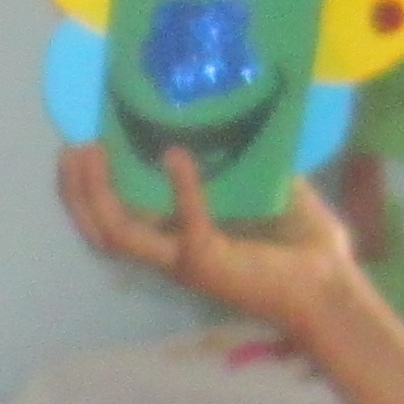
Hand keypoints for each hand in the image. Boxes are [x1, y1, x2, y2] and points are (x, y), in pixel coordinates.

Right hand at [55, 144, 360, 342]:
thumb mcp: (267, 192)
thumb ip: (247, 163)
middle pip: (100, 230)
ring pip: (119, 235)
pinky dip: (181, 188)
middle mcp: (172, 255)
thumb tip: (245, 115)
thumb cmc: (304, 249)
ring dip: (98, 193)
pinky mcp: (208, 263)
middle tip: (72, 149)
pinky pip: (184, 223)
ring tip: (94, 151)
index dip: (89, 190)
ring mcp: (186, 263)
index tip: (82, 149)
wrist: (332, 288)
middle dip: (77, 192)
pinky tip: (176, 155)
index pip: (117, 220)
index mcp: (179, 241)